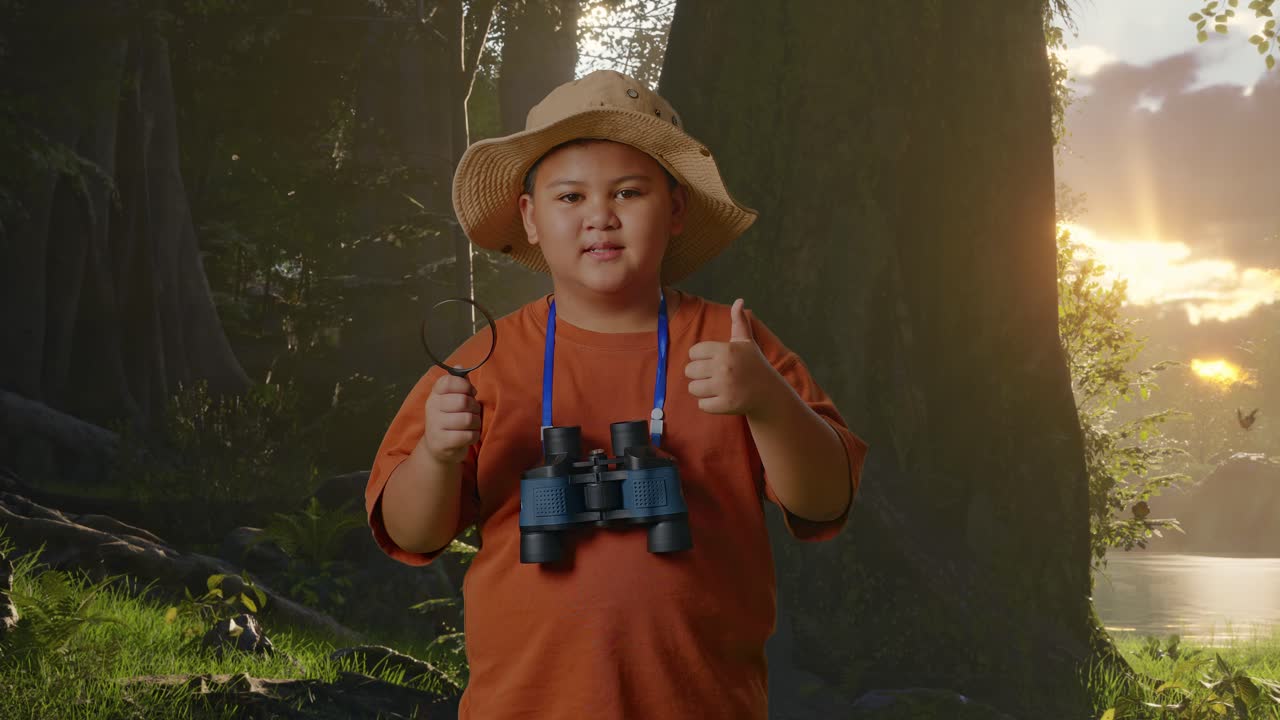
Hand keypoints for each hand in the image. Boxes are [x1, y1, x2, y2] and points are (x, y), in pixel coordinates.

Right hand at [421, 367, 481, 464]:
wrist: (438, 446)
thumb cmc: (450, 418)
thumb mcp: (453, 399)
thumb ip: (459, 384)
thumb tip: (459, 366)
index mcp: (435, 394)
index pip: (449, 381)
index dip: (465, 386)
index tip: (469, 392)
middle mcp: (432, 407)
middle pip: (463, 401)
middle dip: (474, 407)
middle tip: (472, 412)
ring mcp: (435, 425)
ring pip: (468, 419)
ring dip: (476, 423)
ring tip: (471, 425)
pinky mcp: (442, 443)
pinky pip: (468, 436)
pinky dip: (474, 436)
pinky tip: (468, 436)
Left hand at [685, 298, 777, 416]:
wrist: (768, 392)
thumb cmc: (753, 364)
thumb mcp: (746, 342)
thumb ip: (739, 321)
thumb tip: (739, 300)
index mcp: (726, 350)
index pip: (694, 352)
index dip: (699, 357)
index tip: (711, 360)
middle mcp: (725, 367)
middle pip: (689, 370)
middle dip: (697, 374)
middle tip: (711, 375)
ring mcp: (725, 387)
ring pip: (693, 388)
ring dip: (700, 389)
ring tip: (713, 387)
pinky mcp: (726, 405)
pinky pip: (701, 405)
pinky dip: (707, 404)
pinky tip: (719, 398)